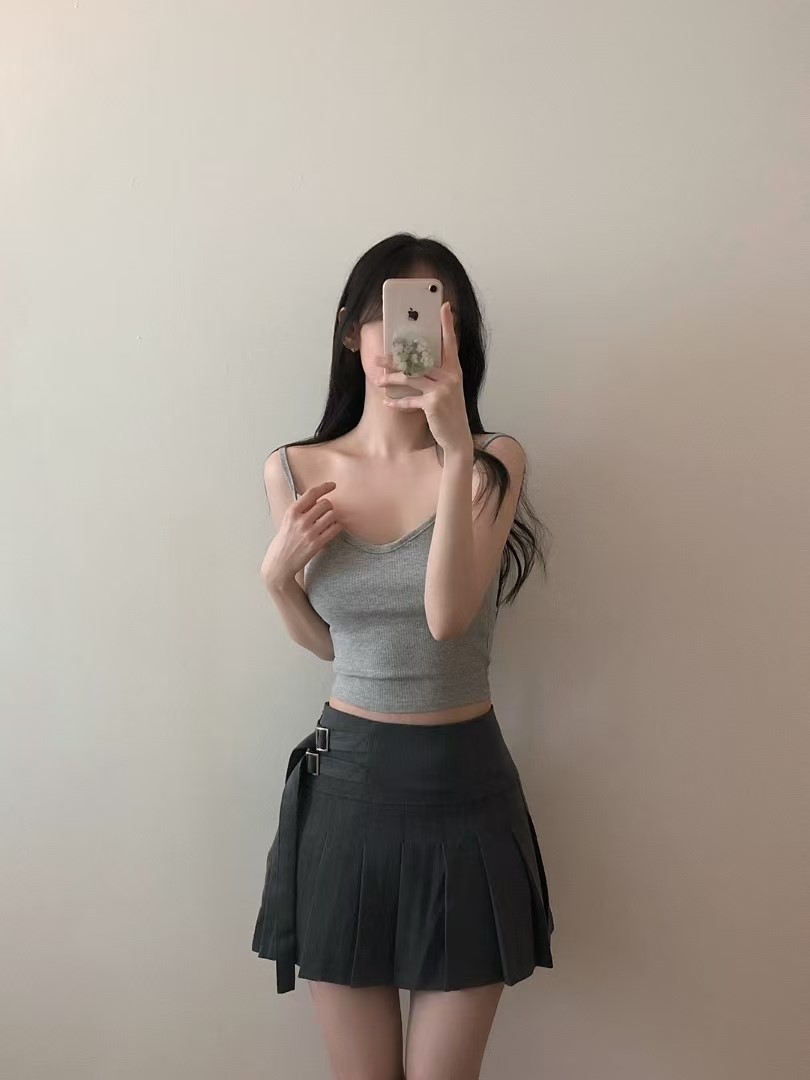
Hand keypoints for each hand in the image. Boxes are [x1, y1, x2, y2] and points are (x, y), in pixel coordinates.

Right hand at [259, 481, 341, 588]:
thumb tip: (316, 498)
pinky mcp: (317, 544)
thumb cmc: (283, 542)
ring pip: (332, 515)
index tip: (332, 485)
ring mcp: (309, 533)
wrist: (279, 564)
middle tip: (327, 511)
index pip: (311, 493)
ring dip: (333, 516)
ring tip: (329, 521)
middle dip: (328, 506)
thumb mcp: (287, 521)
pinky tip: (333, 529)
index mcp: (291, 512)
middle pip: (325, 503)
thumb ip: (300, 510)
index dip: (324, 487)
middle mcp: (300, 521)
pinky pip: (335, 529)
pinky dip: (336, 527)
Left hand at [372, 302, 472, 453]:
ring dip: (391, 379)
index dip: (447, 324)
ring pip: (410, 378)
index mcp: (454, 370)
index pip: (450, 342)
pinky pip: (410, 400)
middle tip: (378, 358)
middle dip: (396, 360)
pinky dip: (397, 402)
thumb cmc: (449, 411)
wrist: (457, 436)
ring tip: (377, 379)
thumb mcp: (449, 389)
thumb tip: (417, 364)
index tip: (444, 306)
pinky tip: (386, 401)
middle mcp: (450, 376)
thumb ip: (439, 374)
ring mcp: (442, 389)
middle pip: (419, 361)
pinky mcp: (433, 404)